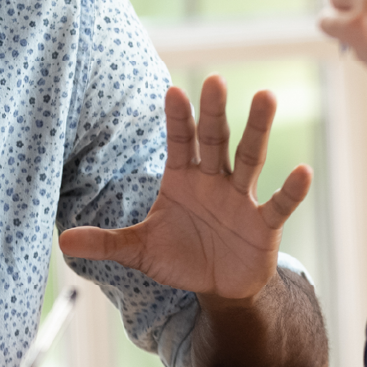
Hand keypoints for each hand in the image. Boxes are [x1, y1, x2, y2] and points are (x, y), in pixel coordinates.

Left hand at [58, 76, 311, 302]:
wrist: (218, 287)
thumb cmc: (180, 257)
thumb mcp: (140, 250)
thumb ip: (106, 243)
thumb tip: (63, 243)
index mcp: (183, 179)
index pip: (179, 141)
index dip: (177, 118)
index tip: (172, 91)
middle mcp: (213, 180)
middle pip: (215, 139)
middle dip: (214, 111)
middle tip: (214, 79)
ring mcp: (241, 198)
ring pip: (249, 158)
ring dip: (257, 130)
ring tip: (265, 97)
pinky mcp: (264, 224)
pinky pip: (279, 203)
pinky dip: (291, 190)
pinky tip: (302, 171)